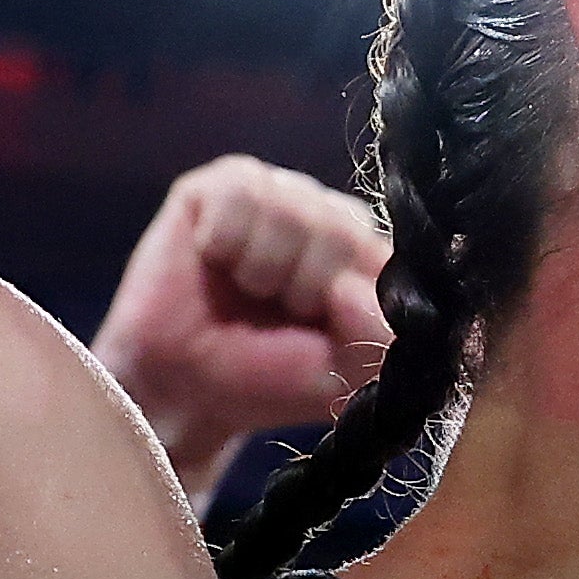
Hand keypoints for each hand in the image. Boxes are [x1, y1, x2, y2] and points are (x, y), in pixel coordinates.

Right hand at [93, 156, 390, 506]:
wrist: (185, 390)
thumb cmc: (267, 379)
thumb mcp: (342, 378)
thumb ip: (375, 338)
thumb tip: (353, 289)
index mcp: (366, 256)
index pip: (393, 249)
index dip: (357, 296)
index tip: (327, 327)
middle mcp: (327, 214)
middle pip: (340, 228)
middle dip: (304, 288)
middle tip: (276, 313)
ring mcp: (274, 194)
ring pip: (291, 206)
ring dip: (263, 267)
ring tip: (246, 289)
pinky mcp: (216, 188)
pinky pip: (240, 192)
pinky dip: (225, 238)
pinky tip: (214, 259)